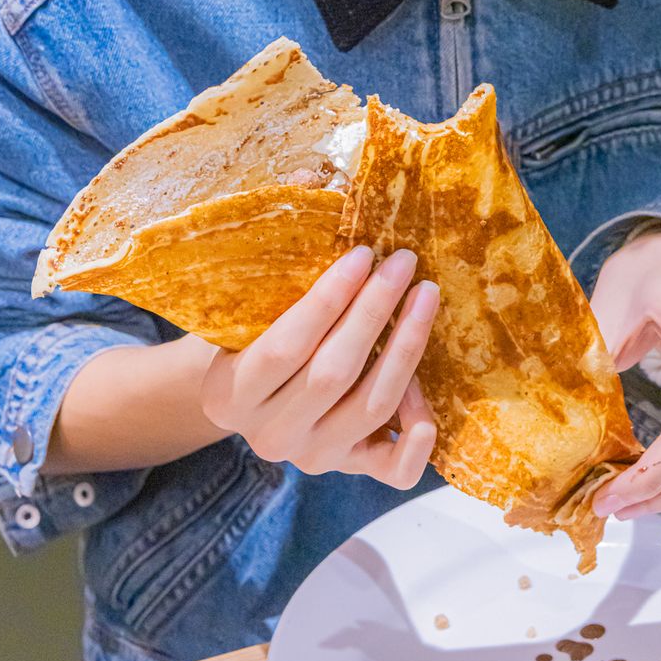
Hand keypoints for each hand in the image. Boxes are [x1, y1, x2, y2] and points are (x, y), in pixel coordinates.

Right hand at [199, 244, 438, 485]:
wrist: (249, 398)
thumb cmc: (250, 338)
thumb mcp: (244, 313)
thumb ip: (277, 273)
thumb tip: (320, 191)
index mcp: (228, 395)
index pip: (286, 345)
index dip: (329, 299)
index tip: (363, 254)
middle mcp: (268, 436)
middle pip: (334, 373)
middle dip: (374, 310)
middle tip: (403, 262)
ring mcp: (312, 457)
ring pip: (372, 405)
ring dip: (406, 346)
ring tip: (425, 296)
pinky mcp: (351, 469)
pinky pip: (394, 470)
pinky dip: (418, 439)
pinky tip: (432, 393)